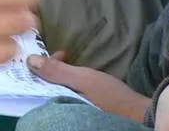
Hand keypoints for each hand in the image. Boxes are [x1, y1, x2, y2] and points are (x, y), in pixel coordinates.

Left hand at [26, 53, 149, 120]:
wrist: (139, 113)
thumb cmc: (110, 97)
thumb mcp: (83, 80)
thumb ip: (56, 71)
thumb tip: (29, 60)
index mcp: (56, 107)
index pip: (36, 88)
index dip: (42, 69)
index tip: (58, 55)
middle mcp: (60, 111)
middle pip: (46, 89)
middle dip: (51, 71)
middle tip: (63, 56)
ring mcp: (71, 111)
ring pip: (57, 91)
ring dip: (61, 75)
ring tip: (69, 61)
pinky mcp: (82, 110)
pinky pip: (68, 95)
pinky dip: (69, 84)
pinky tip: (76, 76)